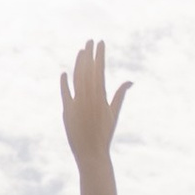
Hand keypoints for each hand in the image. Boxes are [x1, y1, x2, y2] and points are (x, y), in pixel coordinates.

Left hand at [60, 38, 131, 165]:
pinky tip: (65, 73)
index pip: (99, 70)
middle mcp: (88, 98)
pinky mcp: (67, 111)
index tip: (100, 43)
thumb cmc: (104, 134)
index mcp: (101, 97)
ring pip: (76, 78)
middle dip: (89, 53)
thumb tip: (130, 81)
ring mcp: (77, 104)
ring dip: (78, 63)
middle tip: (90, 41)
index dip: (99, 55)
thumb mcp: (114, 114)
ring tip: (81, 51)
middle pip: (87, 70)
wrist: (91, 153)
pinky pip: (64, 92)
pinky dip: (64, 82)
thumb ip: (120, 95)